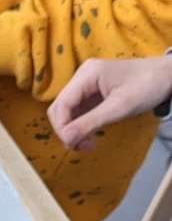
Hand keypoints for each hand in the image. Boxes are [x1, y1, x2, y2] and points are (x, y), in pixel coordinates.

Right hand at [48, 57, 171, 149]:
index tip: (74, 145)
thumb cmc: (147, 87)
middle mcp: (82, 76)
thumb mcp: (120, 107)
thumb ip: (91, 122)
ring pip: (67, 111)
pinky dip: (81, 125)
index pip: (61, 105)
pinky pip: (78, 110)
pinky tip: (91, 134)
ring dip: (72, 129)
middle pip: (60, 108)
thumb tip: (66, 140)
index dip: (62, 128)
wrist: (167, 76)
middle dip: (66, 130)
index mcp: (86, 75)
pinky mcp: (92, 91)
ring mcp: (86, 83)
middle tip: (81, 146)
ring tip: (88, 143)